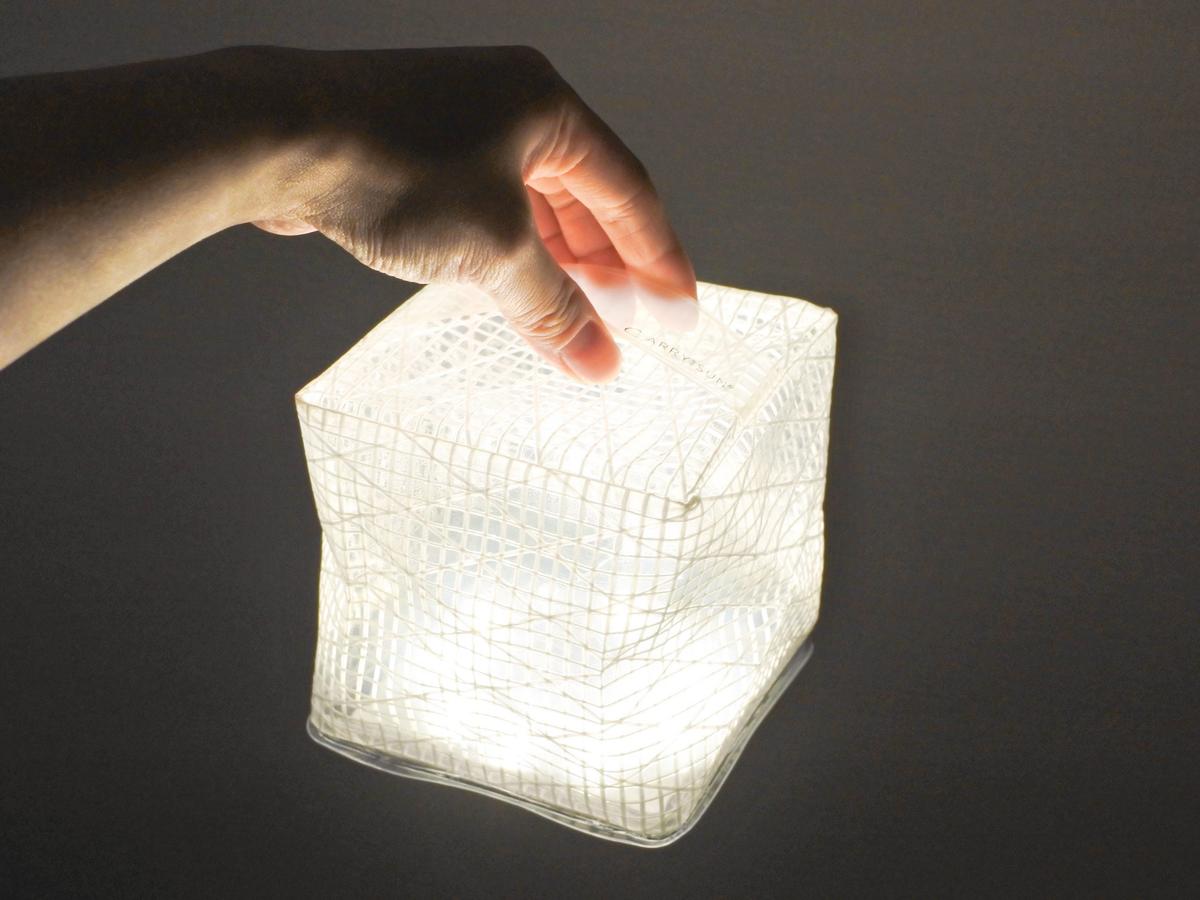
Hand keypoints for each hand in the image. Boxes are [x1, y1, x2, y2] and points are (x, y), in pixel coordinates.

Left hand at [251, 46, 696, 382]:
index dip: (659, 260)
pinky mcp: (419, 154)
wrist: (277, 137)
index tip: (677, 313)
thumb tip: (598, 357)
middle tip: (630, 325)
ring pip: (532, 210)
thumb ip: (553, 308)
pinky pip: (486, 213)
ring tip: (575, 323)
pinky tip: (513, 296)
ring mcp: (460, 127)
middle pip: (584, 200)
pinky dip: (508, 258)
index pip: (629, 193)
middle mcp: (509, 108)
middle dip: (608, 268)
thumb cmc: (390, 163)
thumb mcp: (495, 248)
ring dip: (557, 269)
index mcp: (547, 107)